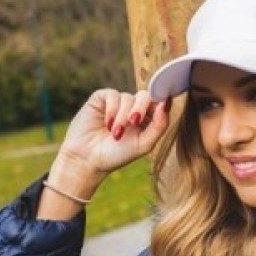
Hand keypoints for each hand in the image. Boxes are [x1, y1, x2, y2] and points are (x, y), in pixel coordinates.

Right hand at [43, 90, 170, 209]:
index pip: (158, 103)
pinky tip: (107, 123)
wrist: (88, 160)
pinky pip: (112, 95)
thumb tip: (166, 103)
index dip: (160, 101)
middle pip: (145, 96)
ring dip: (123, 116)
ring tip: (115, 133)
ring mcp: (117, 103)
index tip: (162, 104)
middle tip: (134, 122)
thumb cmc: (116, 155)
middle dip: (141, 108)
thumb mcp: (144, 144)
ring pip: (128, 98)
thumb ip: (159, 125)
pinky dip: (112, 109)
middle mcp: (132, 108)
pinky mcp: (101, 99)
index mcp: (146, 118)